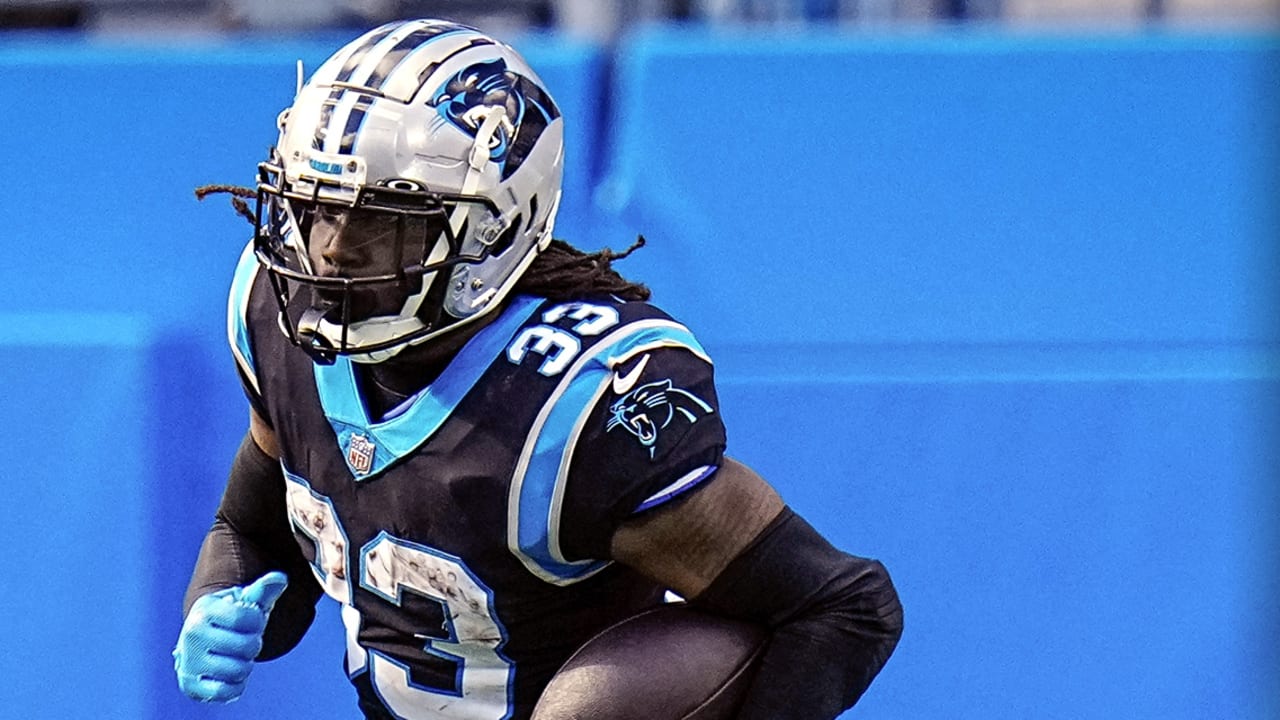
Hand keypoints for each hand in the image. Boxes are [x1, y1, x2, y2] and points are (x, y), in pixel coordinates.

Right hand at [173, 571, 287, 701]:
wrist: (200, 640)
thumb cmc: (228, 618)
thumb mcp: (243, 601)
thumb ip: (263, 591)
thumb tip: (280, 578)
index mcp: (205, 610)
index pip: (247, 618)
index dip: (257, 622)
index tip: (250, 621)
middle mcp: (192, 635)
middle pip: (246, 646)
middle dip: (253, 645)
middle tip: (244, 642)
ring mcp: (189, 661)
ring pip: (238, 670)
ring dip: (246, 666)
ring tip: (237, 657)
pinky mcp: (190, 685)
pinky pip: (224, 692)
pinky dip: (235, 686)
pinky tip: (232, 676)